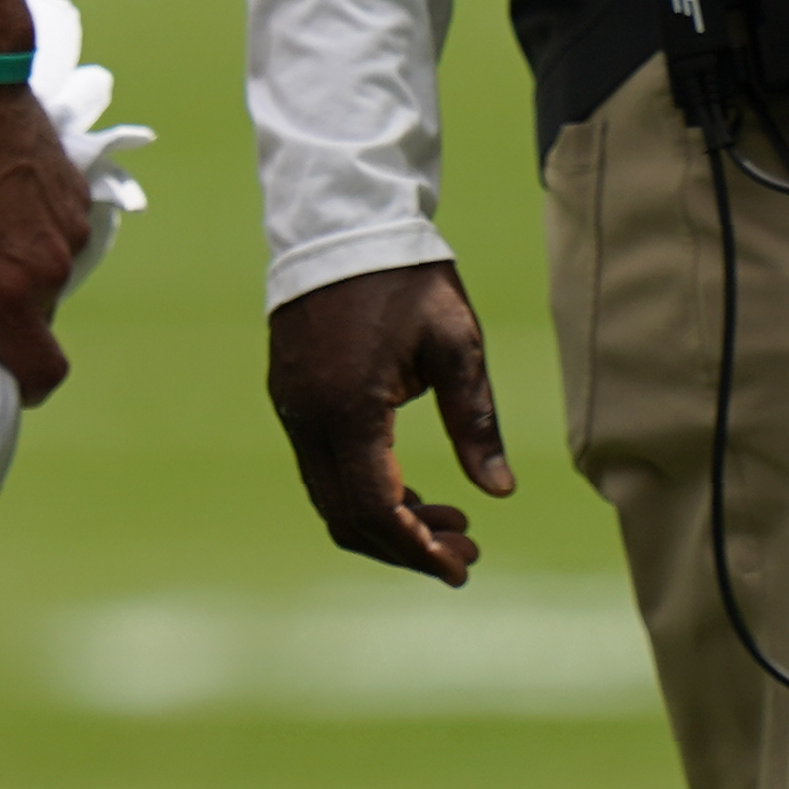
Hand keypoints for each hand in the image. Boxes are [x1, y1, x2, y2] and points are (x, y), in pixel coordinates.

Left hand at [0, 72, 90, 401]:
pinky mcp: (77, 191)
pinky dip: (36, 227)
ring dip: (24, 263)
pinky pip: (60, 231)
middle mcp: (51, 268)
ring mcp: (70, 228)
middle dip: (8, 310)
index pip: (43, 374)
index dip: (22, 385)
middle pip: (38, 318)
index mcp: (9, 293)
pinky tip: (0, 194)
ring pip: (50, 271)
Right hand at [268, 260, 513, 583]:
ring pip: (330, 496)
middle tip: (465, 549)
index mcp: (348, 410)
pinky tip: (407, 486)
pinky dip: (362, 490)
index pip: (377, 509)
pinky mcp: (289, 394)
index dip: (418, 550)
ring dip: (385, 521)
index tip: (462, 567)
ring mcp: (292, 407)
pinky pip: (321, 466)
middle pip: (347, 517)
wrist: (342, 221)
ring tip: (448, 519)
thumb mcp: (456, 344)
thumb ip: (475, 421)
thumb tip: (498, 492)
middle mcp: (308, 418)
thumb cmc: (406, 278)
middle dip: (406, 546)